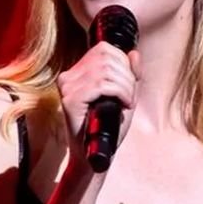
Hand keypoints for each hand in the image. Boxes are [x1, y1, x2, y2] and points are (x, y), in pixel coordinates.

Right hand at [55, 42, 140, 167]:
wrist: (94, 155)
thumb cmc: (107, 127)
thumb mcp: (124, 96)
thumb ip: (131, 74)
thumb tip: (134, 54)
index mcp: (78, 72)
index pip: (103, 49)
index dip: (123, 62)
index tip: (128, 84)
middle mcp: (69, 76)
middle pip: (106, 56)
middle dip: (127, 76)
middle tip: (129, 97)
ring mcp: (67, 87)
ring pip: (106, 70)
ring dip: (125, 86)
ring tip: (127, 102)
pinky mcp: (70, 99)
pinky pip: (101, 85)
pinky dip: (120, 93)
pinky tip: (123, 105)